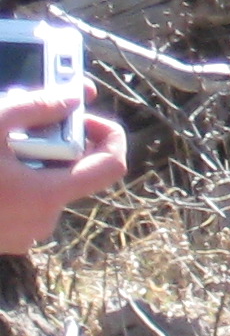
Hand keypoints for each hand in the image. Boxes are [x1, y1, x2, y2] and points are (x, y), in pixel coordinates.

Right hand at [0, 82, 127, 253]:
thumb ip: (36, 106)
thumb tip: (74, 95)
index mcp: (46, 194)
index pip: (112, 165)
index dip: (108, 135)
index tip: (86, 118)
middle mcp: (42, 220)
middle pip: (73, 171)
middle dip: (56, 142)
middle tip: (26, 122)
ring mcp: (23, 235)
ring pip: (47, 185)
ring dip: (31, 161)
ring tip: (0, 146)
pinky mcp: (5, 240)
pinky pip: (25, 203)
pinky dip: (15, 181)